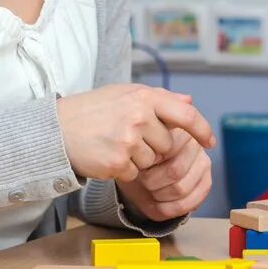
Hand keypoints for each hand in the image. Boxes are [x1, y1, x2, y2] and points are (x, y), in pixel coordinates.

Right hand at [56, 85, 214, 182]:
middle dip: (155, 146)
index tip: (210, 141)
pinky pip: (135, 174)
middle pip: (168, 144)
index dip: (202, 129)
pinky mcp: (117, 162)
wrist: (58, 130)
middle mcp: (140, 117)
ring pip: (153, 161)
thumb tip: (189, 101)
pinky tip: (108, 157)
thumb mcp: (126, 94)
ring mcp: (129, 140)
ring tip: (115, 144)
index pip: (186, 114)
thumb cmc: (94, 110)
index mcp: (145, 97)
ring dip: (139, 159)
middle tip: (129, 137)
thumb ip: (160, 99)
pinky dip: (124, 170)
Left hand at [117, 129, 212, 221]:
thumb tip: (146, 163)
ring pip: (180, 188)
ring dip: (159, 197)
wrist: (141, 171)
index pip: (165, 150)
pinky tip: (160, 204)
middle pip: (174, 171)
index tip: (138, 165)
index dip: (147, 164)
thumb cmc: (137, 159)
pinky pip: (189, 203)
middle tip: (143, 181)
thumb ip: (139, 152)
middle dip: (151, 183)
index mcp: (176, 127)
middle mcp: (195, 143)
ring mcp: (204, 162)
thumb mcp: (133, 151)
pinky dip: (169, 209)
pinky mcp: (206, 182)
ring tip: (150, 190)